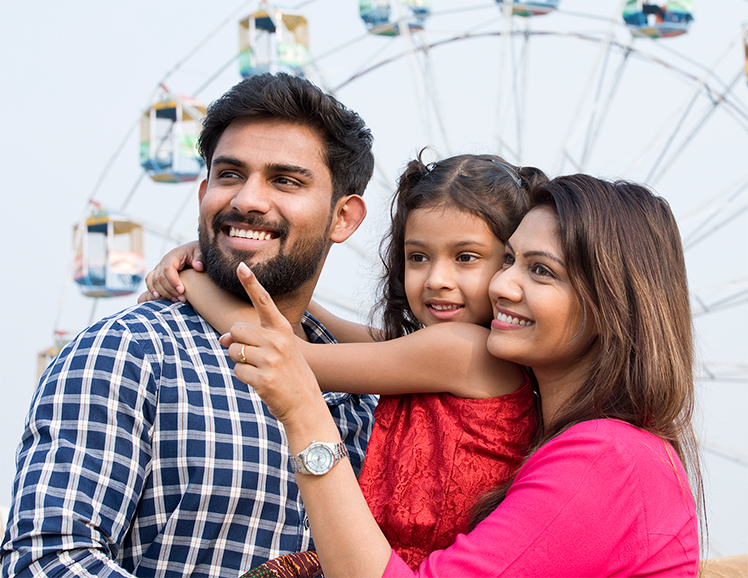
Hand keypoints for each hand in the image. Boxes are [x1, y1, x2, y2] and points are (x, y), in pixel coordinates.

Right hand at [142, 241, 202, 301]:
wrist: (193, 251)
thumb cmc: (197, 252)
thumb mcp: (201, 251)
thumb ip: (200, 258)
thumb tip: (198, 267)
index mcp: (174, 255)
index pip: (168, 268)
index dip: (173, 280)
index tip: (182, 290)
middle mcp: (164, 260)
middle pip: (160, 277)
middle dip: (171, 290)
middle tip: (183, 299)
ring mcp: (160, 266)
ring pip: (154, 281)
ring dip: (164, 293)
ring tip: (177, 300)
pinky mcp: (158, 272)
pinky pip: (149, 280)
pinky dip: (152, 289)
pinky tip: (159, 297)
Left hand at [220, 263, 322, 425]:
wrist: (305, 403)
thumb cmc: (288, 373)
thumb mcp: (276, 350)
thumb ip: (251, 339)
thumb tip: (222, 340)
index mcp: (282, 329)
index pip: (264, 301)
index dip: (251, 283)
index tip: (240, 266)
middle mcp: (278, 341)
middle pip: (236, 330)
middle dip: (238, 344)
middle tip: (257, 358)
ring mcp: (271, 360)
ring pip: (233, 351)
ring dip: (240, 362)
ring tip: (260, 370)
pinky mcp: (263, 379)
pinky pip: (237, 371)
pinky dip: (244, 378)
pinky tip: (260, 383)